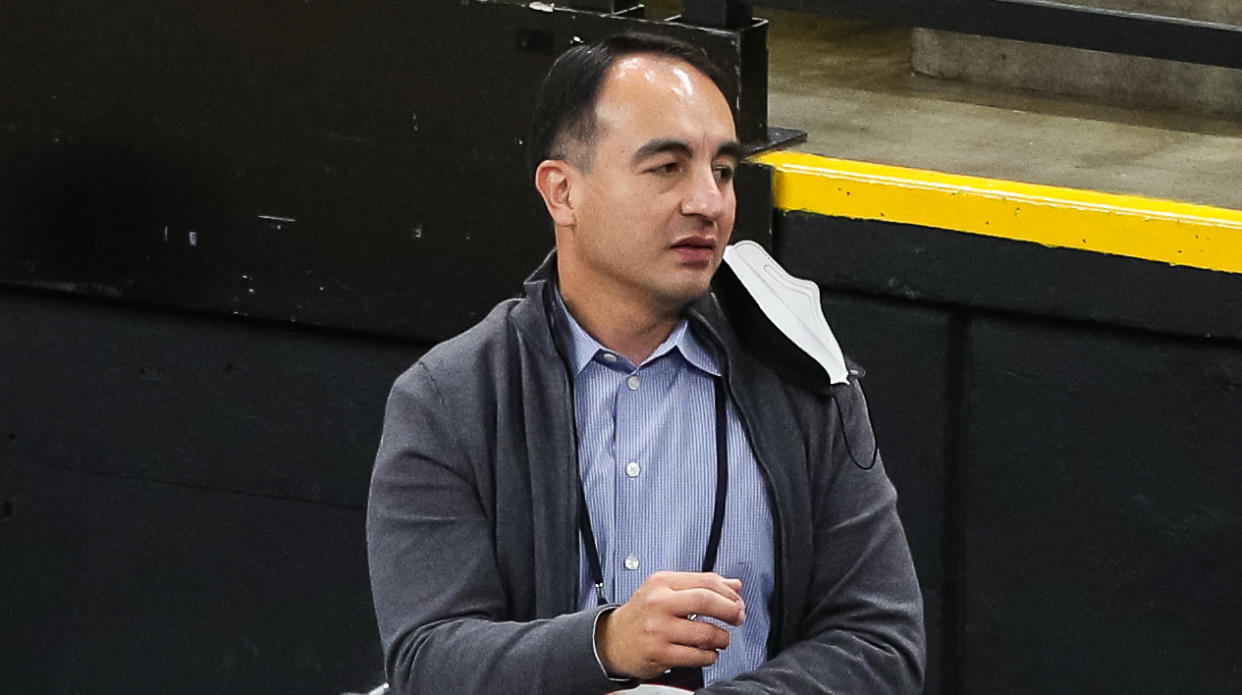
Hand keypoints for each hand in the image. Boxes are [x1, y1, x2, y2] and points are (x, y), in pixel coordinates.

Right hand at [595, 571, 745, 679]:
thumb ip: (700, 585)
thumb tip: (734, 584)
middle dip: (730, 610)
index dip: (728, 592)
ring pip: (705, 632)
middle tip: (738, 617)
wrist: (612, 640)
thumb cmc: (643, 614)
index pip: (705, 581)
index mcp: (661, 582)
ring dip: (722, 637)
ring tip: (722, 638)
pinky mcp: (660, 654)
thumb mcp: (666, 590)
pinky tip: (707, 652)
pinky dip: (710, 656)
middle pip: (706, 601)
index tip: (737, 601)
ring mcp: (658, 630)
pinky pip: (697, 656)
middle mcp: (658, 603)